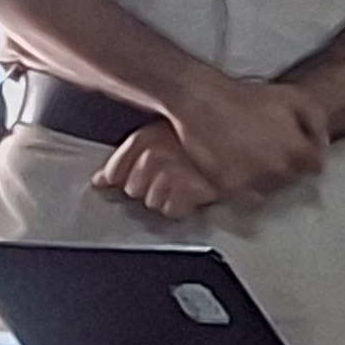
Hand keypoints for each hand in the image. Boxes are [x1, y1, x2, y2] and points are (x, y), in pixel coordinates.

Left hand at [94, 122, 223, 219]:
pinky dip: (181, 207)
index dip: (119, 178)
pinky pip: (174, 210)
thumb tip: (99, 180)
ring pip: (152, 202)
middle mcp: (156, 155)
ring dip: (165, 198)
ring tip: (182, 185)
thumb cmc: (206, 134)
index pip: (114, 171)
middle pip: (133, 189)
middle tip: (167, 178)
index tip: (121, 182)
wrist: (244, 135)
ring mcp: (174, 173)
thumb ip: (126, 158)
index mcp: (148, 137)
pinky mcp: (192, 190)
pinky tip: (190, 195)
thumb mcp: (162, 134)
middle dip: (147, 187)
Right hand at [162, 73, 329, 203]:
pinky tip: (244, 177)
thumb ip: (318, 122)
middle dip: (288, 168)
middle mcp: (279, 170)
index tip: (297, 150)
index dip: (307, 158)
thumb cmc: (250, 98)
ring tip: (257, 164)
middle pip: (293, 179)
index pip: (315, 168)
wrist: (203, 103)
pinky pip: (249, 201)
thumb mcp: (295, 98)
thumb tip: (324, 145)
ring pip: (272, 191)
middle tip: (272, 153)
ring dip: (269, 181)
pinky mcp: (229, 189)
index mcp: (298, 151)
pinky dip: (250, 193)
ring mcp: (254, 182)